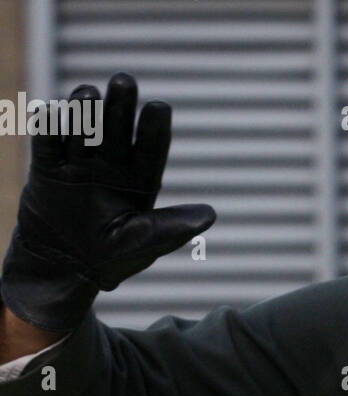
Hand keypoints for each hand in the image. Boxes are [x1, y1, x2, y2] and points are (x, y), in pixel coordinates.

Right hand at [1, 73, 215, 331]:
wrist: (62, 270)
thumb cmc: (111, 260)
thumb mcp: (142, 245)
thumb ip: (169, 227)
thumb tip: (210, 215)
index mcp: (139, 181)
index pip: (150, 150)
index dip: (154, 128)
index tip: (160, 107)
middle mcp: (110, 166)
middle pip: (117, 129)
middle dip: (121, 106)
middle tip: (125, 82)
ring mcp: (78, 164)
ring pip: (82, 130)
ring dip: (84, 111)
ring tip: (88, 94)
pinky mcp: (47, 169)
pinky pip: (47, 143)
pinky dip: (48, 128)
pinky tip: (51, 113)